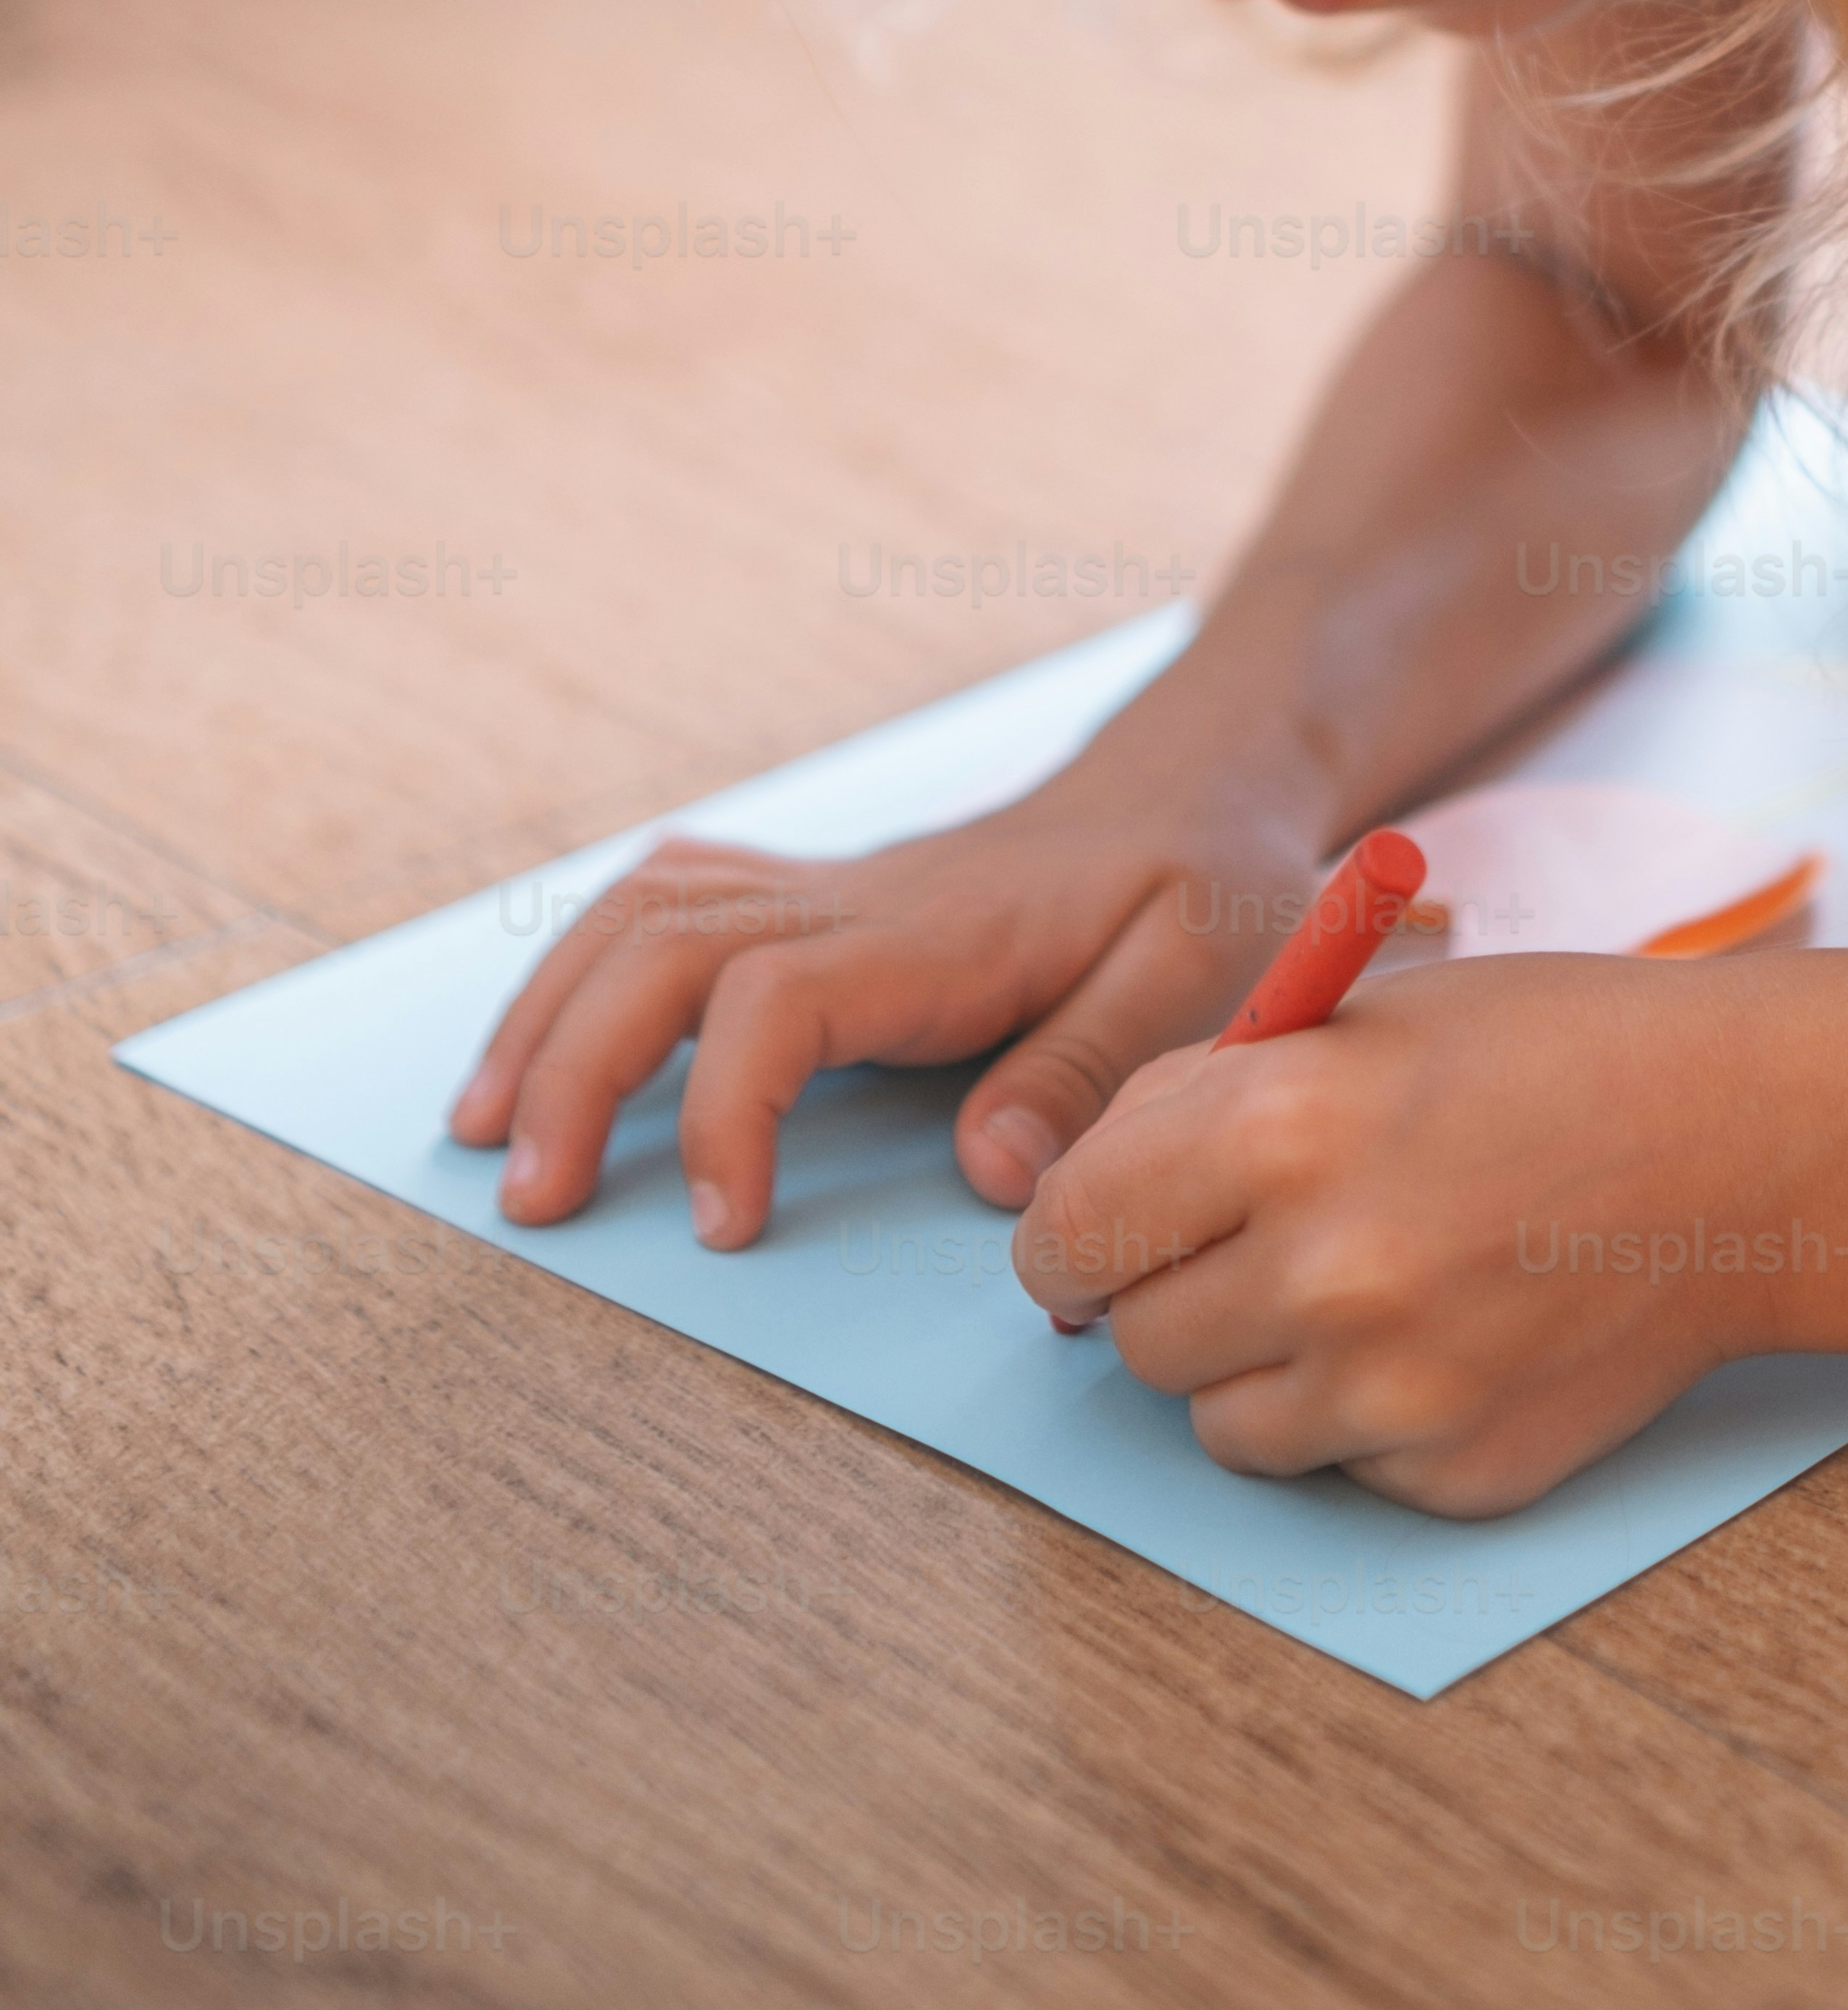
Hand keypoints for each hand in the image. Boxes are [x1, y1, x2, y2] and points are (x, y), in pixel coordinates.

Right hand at [447, 736, 1332, 1244]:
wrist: (1194, 785)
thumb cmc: (1200, 885)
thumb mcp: (1204, 971)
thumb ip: (1099, 1068)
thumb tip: (989, 1170)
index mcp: (939, 929)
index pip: (777, 997)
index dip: (728, 1109)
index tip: (725, 1224)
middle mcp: (856, 898)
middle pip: (660, 946)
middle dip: (574, 1065)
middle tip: (527, 1199)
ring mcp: (824, 891)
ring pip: (639, 914)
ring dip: (549, 1011)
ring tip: (482, 1130)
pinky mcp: (814, 900)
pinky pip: (667, 901)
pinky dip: (583, 963)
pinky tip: (542, 1039)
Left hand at [1011, 948, 1847, 1513]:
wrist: (1743, 1151)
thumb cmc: (1549, 1053)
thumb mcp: (1355, 1021)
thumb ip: (1201, 1104)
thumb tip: (1079, 1209)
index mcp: (1279, 1126)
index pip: (1068, 1232)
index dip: (1067, 1237)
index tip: (1089, 1241)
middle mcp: (1322, 1271)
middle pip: (1135, 1340)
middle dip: (1167, 1294)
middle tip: (1246, 1247)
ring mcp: (1391, 1391)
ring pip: (1218, 1424)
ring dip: (1253, 1365)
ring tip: (1353, 1285)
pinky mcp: (1452, 1472)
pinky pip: (1332, 1467)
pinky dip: (1355, 1416)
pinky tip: (1438, 1331)